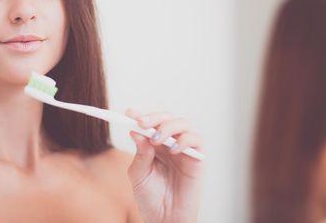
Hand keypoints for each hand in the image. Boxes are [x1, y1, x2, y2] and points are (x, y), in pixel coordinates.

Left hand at [125, 108, 204, 222]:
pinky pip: (195, 140)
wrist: (165, 218)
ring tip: (156, 138)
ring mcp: (183, 149)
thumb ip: (140, 154)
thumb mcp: (139, 175)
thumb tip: (137, 133)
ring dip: (168, 126)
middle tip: (142, 122)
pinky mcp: (197, 159)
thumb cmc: (151, 198)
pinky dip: (185, 139)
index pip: (149, 124)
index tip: (129, 113)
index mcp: (153, 145)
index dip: (140, 115)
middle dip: (154, 117)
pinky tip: (173, 149)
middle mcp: (169, 143)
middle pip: (167, 118)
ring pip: (182, 123)